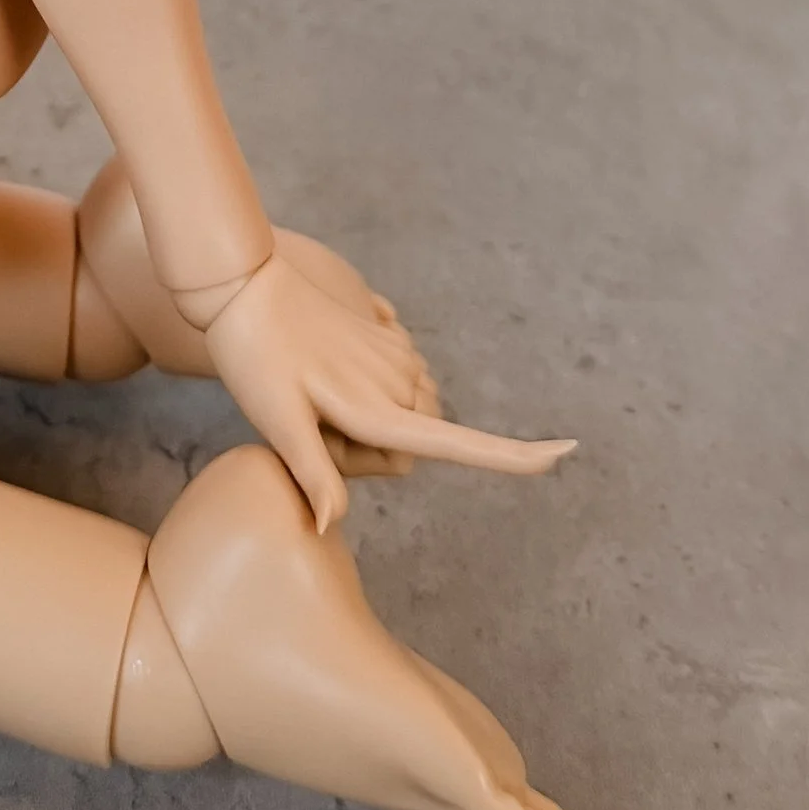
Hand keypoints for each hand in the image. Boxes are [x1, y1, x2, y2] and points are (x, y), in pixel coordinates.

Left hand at [202, 249, 575, 533]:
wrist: (243, 283)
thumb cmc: (254, 357)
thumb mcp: (276, 420)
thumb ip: (312, 472)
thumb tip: (329, 527)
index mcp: (378, 409)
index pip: (458, 441)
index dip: (511, 455)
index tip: (565, 452)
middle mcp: (401, 384)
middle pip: (412, 448)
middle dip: (370, 453)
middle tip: (309, 426)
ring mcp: (397, 357)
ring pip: (406, 417)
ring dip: (368, 422)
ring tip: (311, 398)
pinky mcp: (387, 338)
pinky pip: (395, 387)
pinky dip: (366, 394)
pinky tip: (324, 376)